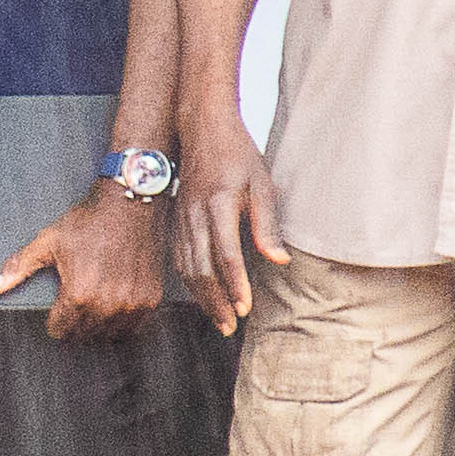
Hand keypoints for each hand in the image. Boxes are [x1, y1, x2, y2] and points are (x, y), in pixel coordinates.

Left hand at [0, 180, 170, 340]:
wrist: (130, 203)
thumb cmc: (88, 221)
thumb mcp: (47, 242)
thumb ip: (19, 268)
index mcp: (78, 294)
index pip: (60, 330)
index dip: (53, 323)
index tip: (54, 315)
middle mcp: (107, 304)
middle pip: (84, 334)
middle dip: (74, 326)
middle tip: (71, 312)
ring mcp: (132, 303)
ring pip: (109, 334)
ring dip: (97, 328)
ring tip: (90, 312)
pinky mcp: (151, 299)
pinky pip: (134, 327)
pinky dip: (122, 323)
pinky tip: (113, 311)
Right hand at [173, 99, 292, 335]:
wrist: (201, 129)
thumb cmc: (237, 155)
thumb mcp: (262, 185)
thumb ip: (268, 225)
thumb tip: (279, 261)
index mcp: (218, 205)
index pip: (226, 254)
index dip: (235, 284)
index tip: (245, 308)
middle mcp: (194, 215)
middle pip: (200, 269)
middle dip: (215, 301)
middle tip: (230, 326)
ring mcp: (181, 218)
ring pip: (186, 267)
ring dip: (201, 297)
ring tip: (218, 318)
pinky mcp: (176, 220)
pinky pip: (179, 257)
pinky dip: (189, 281)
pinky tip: (201, 294)